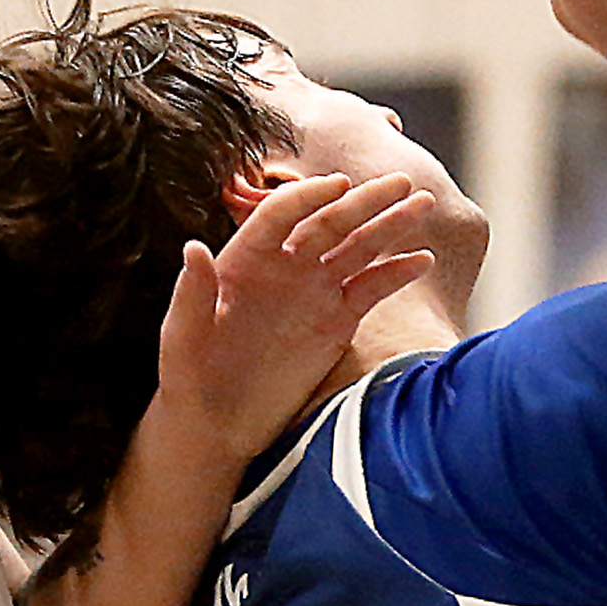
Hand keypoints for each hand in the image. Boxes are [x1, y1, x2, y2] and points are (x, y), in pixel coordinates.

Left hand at [152, 172, 436, 463]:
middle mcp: (285, 268)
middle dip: (366, 202)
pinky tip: (422, 260)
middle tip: (400, 183)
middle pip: (330, 223)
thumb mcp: (182, 337)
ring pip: (358, 249)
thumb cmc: (190, 377)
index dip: (308, 196)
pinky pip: (371, 290)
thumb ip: (193, 294)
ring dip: (390, 226)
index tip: (338, 186)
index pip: (281, 214)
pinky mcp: (336, 322)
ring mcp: (314, 292)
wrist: (218, 422)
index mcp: (246, 260)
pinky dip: (397, 274)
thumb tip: (194, 248)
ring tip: (423, 203)